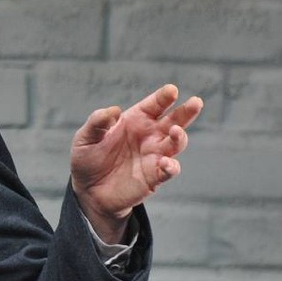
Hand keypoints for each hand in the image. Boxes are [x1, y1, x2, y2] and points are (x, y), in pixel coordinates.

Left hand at [70, 84, 203, 242]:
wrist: (88, 190)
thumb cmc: (88, 158)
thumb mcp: (85, 138)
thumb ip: (97, 123)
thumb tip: (113, 111)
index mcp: (135, 121)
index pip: (154, 105)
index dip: (164, 97)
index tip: (171, 91)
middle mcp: (150, 136)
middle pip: (174, 120)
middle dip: (186, 111)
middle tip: (196, 102)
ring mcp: (154, 156)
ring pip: (176, 143)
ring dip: (180, 137)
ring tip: (176, 131)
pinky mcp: (154, 177)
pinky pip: (169, 170)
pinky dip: (171, 166)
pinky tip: (166, 163)